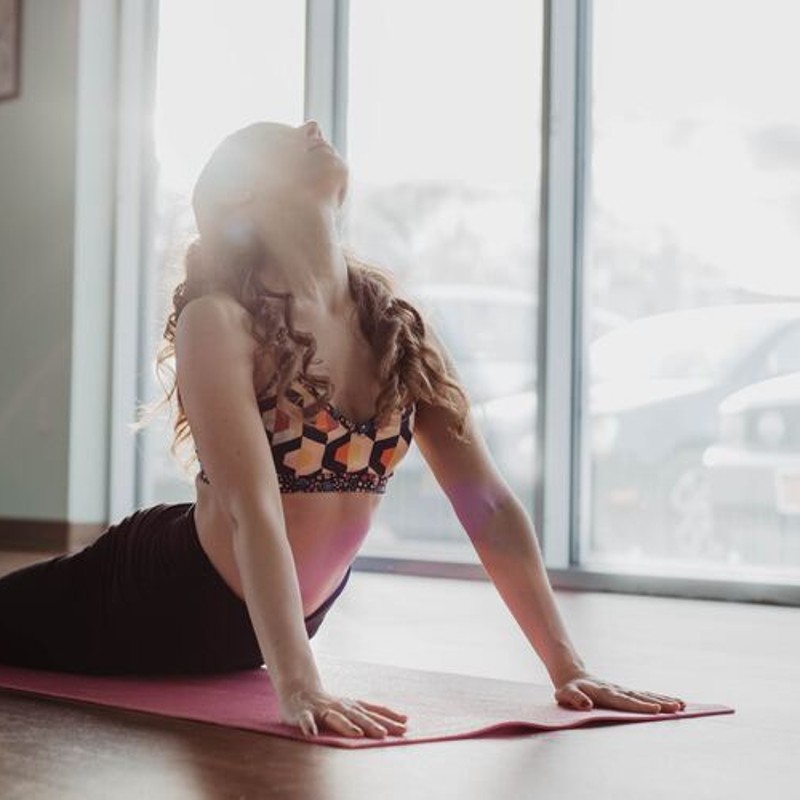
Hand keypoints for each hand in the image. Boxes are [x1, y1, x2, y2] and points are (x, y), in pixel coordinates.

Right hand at [278, 686, 408, 738]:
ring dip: (346, 725)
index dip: (388, 717)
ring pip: (335, 717)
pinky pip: (306, 720)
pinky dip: (309, 726)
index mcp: (352, 706)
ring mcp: (322, 710)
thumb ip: (369, 715)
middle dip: (371, 724)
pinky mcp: (304, 713)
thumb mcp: (350, 708)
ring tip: (357, 733)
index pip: (373, 711)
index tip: (404, 724)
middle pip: (357, 716)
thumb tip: (397, 723)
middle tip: (385, 734)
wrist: (299, 691)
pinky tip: (312, 734)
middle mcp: (340, 706)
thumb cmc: (329, 704)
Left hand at [553, 669, 686, 713]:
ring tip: (682, 705)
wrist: (574, 676)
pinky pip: (646, 695)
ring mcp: (624, 690)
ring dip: (664, 700)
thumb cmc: (569, 689)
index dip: (639, 705)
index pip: (624, 701)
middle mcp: (618, 690)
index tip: (655, 709)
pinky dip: (661, 698)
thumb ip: (574, 698)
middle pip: (641, 697)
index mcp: (605, 693)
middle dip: (659, 703)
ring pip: (646, 695)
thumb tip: (586, 705)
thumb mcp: (565, 694)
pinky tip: (675, 703)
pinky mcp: (628, 692)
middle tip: (677, 708)